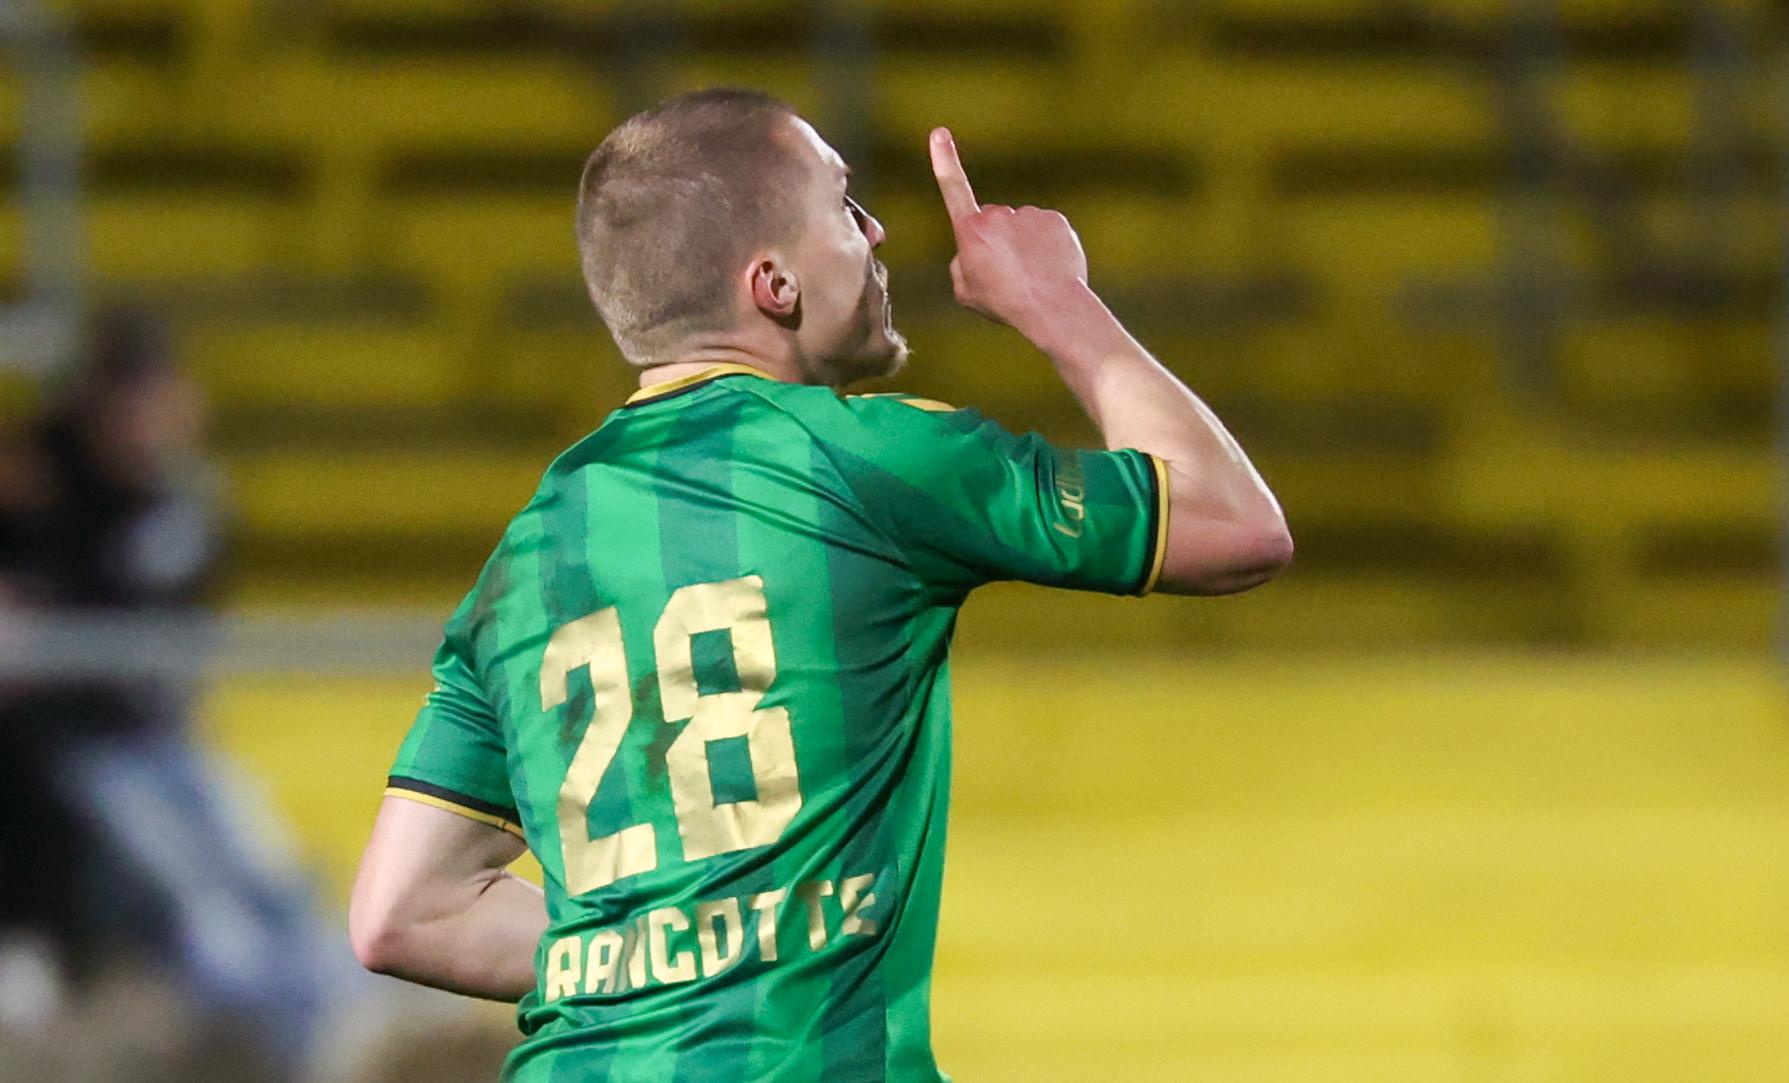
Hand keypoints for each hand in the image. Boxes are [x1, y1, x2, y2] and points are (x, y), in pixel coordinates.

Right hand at [930, 127, 1088, 336]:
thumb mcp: (965, 291)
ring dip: (1023, 245)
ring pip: (1021, 226)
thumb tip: (971, 251)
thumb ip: (960, 265)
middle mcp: (998, 216)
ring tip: (1031, 275)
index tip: (939, 132)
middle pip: (993, 221)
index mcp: (970, 231)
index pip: (953, 189)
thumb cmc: (1005, 303)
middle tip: (1007, 273)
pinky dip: (1046, 246)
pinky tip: (1049, 267)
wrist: (1051, 307)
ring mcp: (1029, 215)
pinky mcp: (1055, 220)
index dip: (944, 160)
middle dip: (997, 239)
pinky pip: (1045, 230)